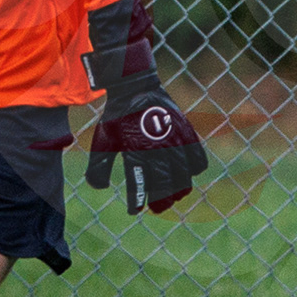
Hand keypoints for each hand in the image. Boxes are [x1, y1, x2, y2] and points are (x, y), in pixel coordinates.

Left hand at [80, 0, 206, 214]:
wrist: (136, 86)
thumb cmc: (117, 116)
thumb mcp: (103, 139)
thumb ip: (98, 166)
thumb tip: (98, 188)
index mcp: (136, 149)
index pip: (140, 185)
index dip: (137, 202)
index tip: (134, 210)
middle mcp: (159, 147)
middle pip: (166, 187)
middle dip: (160, 202)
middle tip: (155, 207)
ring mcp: (176, 141)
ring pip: (185, 178)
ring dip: (178, 192)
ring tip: (171, 196)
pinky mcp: (188, 134)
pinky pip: (199, 161)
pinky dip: (193, 171)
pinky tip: (184, 173)